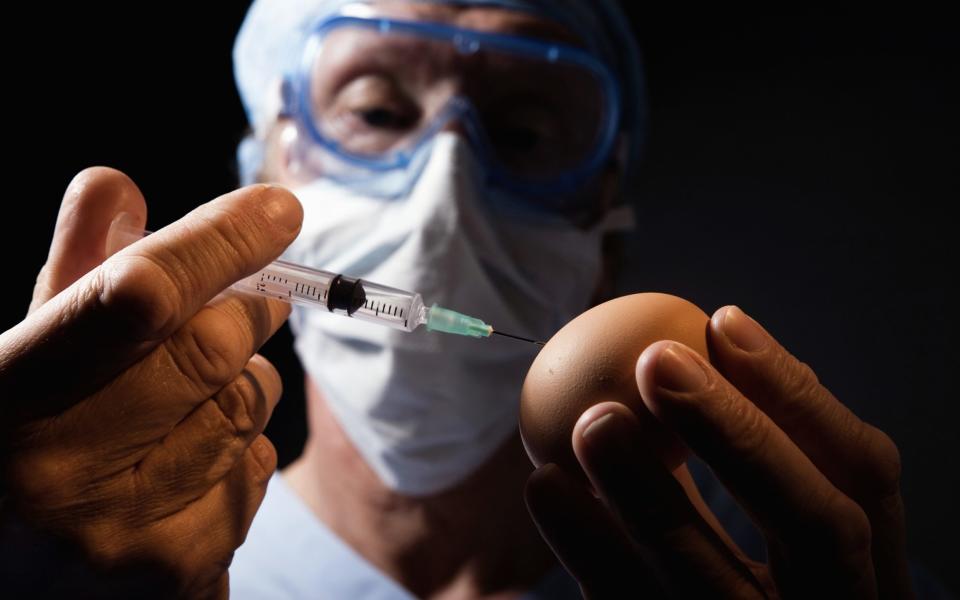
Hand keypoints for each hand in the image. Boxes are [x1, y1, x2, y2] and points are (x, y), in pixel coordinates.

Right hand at [0, 167, 301, 597]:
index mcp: (9, 400)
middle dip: (247, 308)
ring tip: (192, 394)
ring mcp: (128, 539)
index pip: (140, 298)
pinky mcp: (182, 577)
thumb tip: (118, 185)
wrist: (7, 582)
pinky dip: (240, 449)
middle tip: (254, 297)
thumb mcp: (23, 360)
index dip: (217, 243)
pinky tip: (188, 463)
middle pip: (214, 349)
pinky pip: (256, 472)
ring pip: (248, 408)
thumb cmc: (16, 448)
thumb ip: (73, 275)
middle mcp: (64, 477)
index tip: (278, 209)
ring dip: (244, 380)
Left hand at [525, 305, 910, 598]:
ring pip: (709, 577)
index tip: (723, 321)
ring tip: (592, 422)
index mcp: (868, 576)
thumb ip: (756, 464)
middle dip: (741, 434)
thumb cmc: (742, 589)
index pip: (864, 476)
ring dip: (646, 491)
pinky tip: (548, 487)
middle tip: (659, 361)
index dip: (797, 395)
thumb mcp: (774, 542)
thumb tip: (690, 349)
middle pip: (815, 525)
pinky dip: (586, 546)